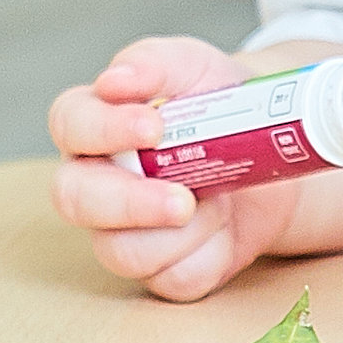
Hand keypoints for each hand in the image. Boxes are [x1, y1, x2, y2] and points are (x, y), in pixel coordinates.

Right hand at [46, 36, 295, 302]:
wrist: (272, 152)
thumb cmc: (216, 103)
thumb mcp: (192, 67)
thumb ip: (152, 64)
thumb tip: (114, 80)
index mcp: (91, 125)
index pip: (70, 124)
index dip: (103, 129)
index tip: (154, 126)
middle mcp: (94, 182)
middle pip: (74, 201)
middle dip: (129, 203)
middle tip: (183, 199)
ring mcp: (121, 231)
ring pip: (121, 251)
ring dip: (180, 232)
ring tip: (217, 201)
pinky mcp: (160, 268)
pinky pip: (172, 279)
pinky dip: (209, 256)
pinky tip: (223, 229)